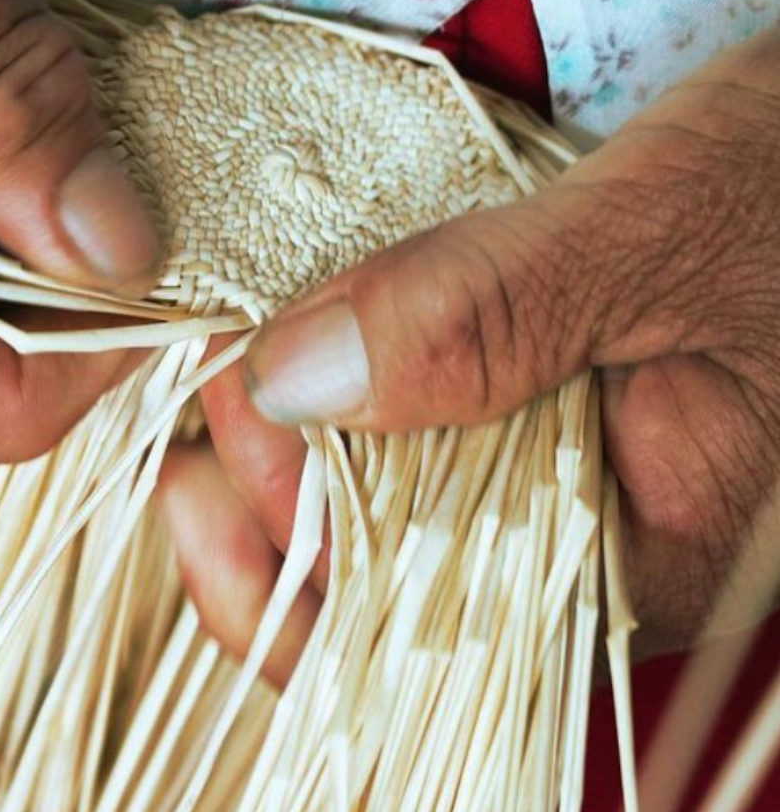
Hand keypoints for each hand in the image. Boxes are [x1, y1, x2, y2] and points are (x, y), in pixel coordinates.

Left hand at [158, 24, 779, 671]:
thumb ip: (491, 318)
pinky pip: (423, 417)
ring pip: (396, 496)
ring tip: (224, 365)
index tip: (223, 436)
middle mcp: (592, 532)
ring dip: (295, 438)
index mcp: (641, 552)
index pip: (425, 633)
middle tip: (211, 378)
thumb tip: (300, 380)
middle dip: (272, 492)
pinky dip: (347, 383)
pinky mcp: (544, 388)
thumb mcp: (656, 235)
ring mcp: (564, 459)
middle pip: (389, 574)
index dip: (294, 558)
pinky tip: (296, 344)